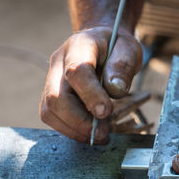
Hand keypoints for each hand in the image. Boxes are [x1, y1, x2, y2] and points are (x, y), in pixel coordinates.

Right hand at [39, 26, 141, 143]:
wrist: (102, 44)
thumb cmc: (116, 48)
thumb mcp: (128, 50)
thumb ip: (123, 66)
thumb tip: (115, 89)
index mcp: (79, 46)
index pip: (77, 72)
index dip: (91, 95)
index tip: (107, 112)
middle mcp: (58, 62)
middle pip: (55, 97)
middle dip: (79, 121)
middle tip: (104, 133)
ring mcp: (51, 79)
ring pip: (49, 111)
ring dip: (74, 130)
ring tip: (100, 135)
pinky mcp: (51, 96)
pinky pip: (53, 117)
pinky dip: (71, 130)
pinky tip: (90, 132)